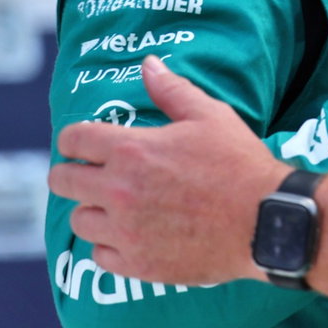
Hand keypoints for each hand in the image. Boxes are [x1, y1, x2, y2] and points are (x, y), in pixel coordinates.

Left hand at [49, 55, 285, 284]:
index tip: (85, 144)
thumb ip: (172, 90)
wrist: (265, 220)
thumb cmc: (239, 164)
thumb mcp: (211, 116)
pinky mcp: (136, 264)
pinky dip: (110, 244)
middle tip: (94, 174)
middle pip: (62, 181)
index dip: (75, 138)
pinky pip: (99, 255)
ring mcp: (125, 231)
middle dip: (73, 173)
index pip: (73, 140)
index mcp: (131, 151)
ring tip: (117, 207)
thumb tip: (148, 64)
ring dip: (93, 210)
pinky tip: (131, 234)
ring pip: (79, 220)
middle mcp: (118, 191)